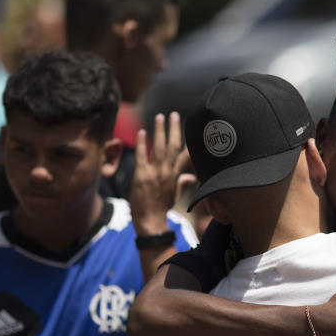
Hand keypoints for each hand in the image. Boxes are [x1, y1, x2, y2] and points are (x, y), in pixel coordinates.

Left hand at [130, 112, 194, 235]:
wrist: (150, 221)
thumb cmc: (162, 208)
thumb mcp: (174, 195)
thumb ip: (182, 183)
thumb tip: (191, 177)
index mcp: (176, 176)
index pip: (186, 155)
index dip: (190, 141)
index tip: (193, 128)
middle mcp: (167, 172)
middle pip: (173, 146)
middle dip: (174, 129)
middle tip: (174, 115)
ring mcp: (155, 173)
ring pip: (159, 147)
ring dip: (160, 131)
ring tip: (160, 117)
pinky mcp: (141, 175)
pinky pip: (142, 155)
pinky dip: (142, 143)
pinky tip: (142, 132)